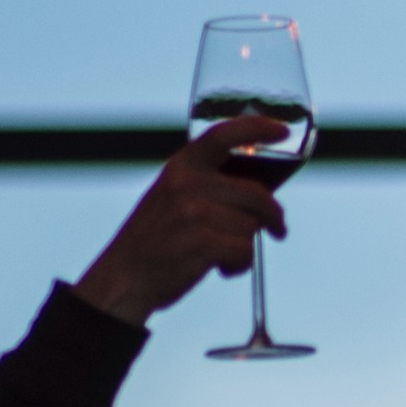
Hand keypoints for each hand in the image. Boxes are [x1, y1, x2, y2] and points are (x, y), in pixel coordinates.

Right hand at [69, 118, 291, 325]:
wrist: (122, 279)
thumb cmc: (155, 241)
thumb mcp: (172, 197)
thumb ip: (207, 186)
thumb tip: (261, 193)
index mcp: (181, 167)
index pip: (223, 134)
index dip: (257, 128)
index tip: (283, 131)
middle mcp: (187, 183)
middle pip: (256, 193)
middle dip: (273, 214)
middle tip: (278, 227)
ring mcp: (194, 212)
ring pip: (252, 226)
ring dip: (245, 246)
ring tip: (220, 255)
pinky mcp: (202, 242)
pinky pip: (246, 251)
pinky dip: (240, 265)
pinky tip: (221, 269)